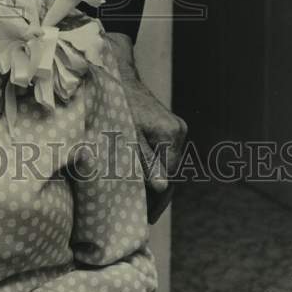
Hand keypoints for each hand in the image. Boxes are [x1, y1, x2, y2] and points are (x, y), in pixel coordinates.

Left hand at [107, 33, 186, 222]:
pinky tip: (140, 183)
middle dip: (154, 197)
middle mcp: (178, 132)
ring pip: (166, 166)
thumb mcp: (122, 132)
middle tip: (138, 218)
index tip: (140, 220)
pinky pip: (163, 155)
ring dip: (153, 183)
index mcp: (169, 134)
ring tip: (137, 205)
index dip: (154, 202)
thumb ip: (142, 159)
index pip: (168, 180)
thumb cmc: (113, 102)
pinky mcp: (168, 126)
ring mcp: (175, 128)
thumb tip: (162, 187)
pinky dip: (152, 169)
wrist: (114, 71)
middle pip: (170, 175)